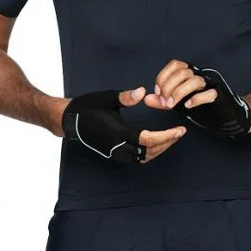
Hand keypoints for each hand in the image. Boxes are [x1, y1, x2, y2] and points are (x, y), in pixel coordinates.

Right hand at [61, 86, 185, 163]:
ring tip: (171, 137)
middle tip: (180, 132)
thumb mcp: (107, 98)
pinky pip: (136, 158)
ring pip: (144, 158)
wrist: (69, 120)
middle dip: (167, 143)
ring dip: (159, 149)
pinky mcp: (113, 154)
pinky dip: (149, 152)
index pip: (149, 139)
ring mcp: (115, 152)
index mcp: (118, 132)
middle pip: (150, 151)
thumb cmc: (87, 106)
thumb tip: (142, 92)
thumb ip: (125, 97)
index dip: (166, 136)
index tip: (180, 130)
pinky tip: (156, 142)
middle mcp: (118, 146)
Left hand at [145, 59, 250, 138]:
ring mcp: (212, 84)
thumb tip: (146, 99)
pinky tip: (188, 106)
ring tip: (173, 106)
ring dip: (180, 93)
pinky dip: (196, 99)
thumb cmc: (202, 108)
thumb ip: (163, 101)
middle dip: (170, 87)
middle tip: (165, 102)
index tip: (157, 92)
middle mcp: (202, 74)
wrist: (227, 116)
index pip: (176, 64)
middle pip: (183, 72)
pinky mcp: (221, 95)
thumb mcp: (178, 104)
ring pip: (195, 80)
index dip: (163, 76)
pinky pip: (209, 93)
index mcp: (192, 73)